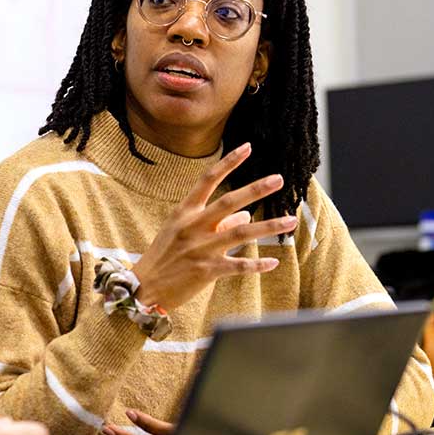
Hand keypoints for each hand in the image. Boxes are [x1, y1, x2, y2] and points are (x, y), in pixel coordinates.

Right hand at [132, 143, 296, 310]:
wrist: (143, 287)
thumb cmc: (163, 257)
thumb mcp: (181, 232)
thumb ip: (214, 222)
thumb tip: (246, 214)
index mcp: (185, 212)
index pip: (208, 179)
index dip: (228, 162)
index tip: (247, 147)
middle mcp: (193, 226)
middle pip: (229, 202)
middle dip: (256, 189)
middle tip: (278, 179)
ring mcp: (200, 248)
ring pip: (240, 233)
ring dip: (268, 226)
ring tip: (290, 220)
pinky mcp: (206, 271)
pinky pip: (238, 266)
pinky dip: (257, 264)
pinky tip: (273, 262)